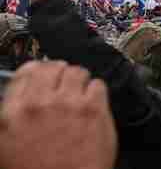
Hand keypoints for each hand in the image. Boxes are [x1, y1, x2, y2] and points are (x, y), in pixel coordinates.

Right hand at [0, 61, 117, 168]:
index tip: (43, 75)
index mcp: (12, 114)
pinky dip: (96, 91)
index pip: (25, 73)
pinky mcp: (93, 109)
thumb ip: (11, 118)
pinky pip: (98, 84)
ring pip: (77, 71)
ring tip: (80, 93)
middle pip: (51, 67)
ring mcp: (68, 104)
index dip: (37, 72)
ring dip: (79, 81)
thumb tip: (18, 103)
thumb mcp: (6, 148)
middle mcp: (38, 104)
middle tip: (64, 82)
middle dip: (59, 72)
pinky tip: (93, 104)